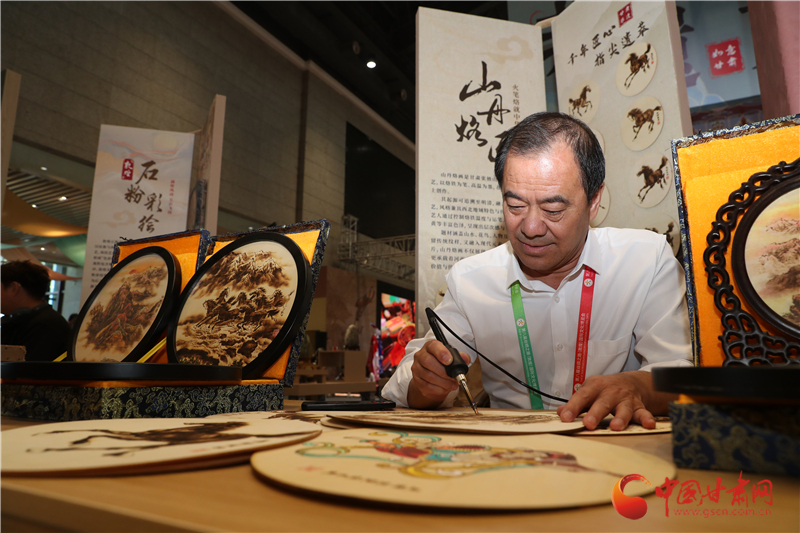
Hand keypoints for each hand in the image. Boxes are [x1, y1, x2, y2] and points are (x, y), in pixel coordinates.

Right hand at [407, 340, 470, 408]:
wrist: (433, 376)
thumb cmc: (443, 364)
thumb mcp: (452, 358)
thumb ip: (460, 357)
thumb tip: (466, 358)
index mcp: (430, 346)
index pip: (433, 346)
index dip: (441, 353)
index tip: (450, 361)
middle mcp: (421, 355)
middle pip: (428, 361)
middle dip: (443, 372)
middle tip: (453, 377)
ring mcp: (417, 368)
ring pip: (428, 375)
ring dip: (443, 382)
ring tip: (452, 384)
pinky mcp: (416, 380)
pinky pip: (426, 386)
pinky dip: (438, 389)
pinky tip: (445, 388)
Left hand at [556, 371, 673, 430]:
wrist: (630, 382)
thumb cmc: (604, 390)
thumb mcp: (588, 391)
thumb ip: (575, 403)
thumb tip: (560, 412)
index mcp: (595, 386)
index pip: (582, 396)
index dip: (573, 407)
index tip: (565, 418)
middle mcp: (611, 392)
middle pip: (602, 403)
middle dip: (595, 413)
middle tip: (588, 424)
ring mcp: (626, 399)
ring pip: (623, 409)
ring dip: (620, 418)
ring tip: (616, 427)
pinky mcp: (639, 407)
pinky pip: (643, 413)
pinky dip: (647, 419)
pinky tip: (649, 425)